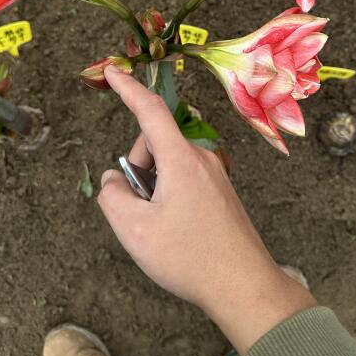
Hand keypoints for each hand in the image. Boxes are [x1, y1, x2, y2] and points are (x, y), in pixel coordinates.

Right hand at [98, 67, 316, 353]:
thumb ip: (113, 196)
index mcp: (181, 158)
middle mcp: (202, 158)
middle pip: (157, 143)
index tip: (112, 71)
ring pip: (171, 163)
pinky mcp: (222, 191)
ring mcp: (215, 174)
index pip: (150, 110)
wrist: (243, 284)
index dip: (128, 89)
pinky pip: (186, 178)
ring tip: (159, 225)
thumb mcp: (134, 229)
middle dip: (138, 166)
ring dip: (154, 183)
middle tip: (137, 208)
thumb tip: (114, 178)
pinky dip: (170, 192)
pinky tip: (177, 230)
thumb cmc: (188, 256)